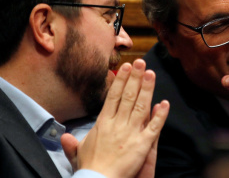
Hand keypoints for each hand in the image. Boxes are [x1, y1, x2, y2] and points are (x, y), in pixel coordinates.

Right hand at [61, 59, 169, 177]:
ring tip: (151, 73)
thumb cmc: (90, 167)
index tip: (127, 67)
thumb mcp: (79, 152)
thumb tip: (63, 136)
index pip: (114, 95)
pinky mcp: (143, 145)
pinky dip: (160, 115)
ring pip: (141, 106)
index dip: (121, 80)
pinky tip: (165, 103)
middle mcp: (118, 123)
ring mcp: (131, 132)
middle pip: (129, 96)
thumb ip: (73, 142)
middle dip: (135, 77)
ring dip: (147, 89)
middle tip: (141, 62)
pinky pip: (154, 128)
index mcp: (104, 122)